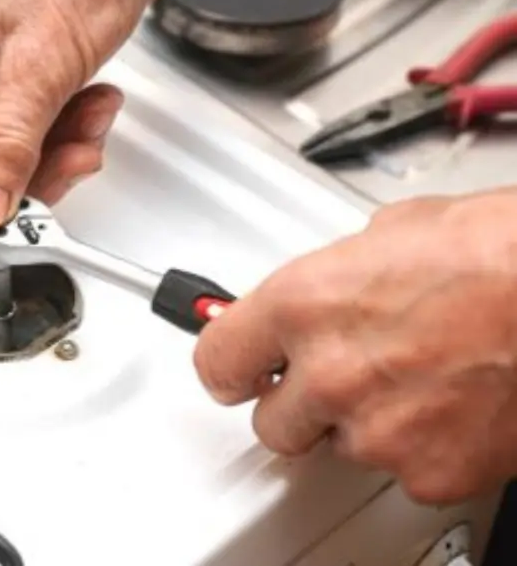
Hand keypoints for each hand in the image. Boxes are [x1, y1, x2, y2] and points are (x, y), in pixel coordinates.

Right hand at [0, 0, 267, 227]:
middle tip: (64, 164)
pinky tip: (96, 104)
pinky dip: (72, 128)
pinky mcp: (30, 72)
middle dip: (23, 169)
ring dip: (57, 148)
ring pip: (10, 147)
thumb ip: (7, 143)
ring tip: (90, 121)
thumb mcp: (40, 67)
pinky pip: (40, 126)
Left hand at [193, 189, 516, 504]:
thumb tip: (323, 291)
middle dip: (298, 402)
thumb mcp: (388, 233)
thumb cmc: (497, 251)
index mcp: (302, 305)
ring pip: (337, 447)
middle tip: (340, 374)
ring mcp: (377, 430)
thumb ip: (332, 276)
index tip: (240, 368)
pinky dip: (421, 447)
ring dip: (362, 421)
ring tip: (416, 377)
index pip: (216, 361)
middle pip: (271, 422)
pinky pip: (401, 470)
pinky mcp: (429, 471)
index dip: (231, 365)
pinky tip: (451, 404)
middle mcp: (329, 373)